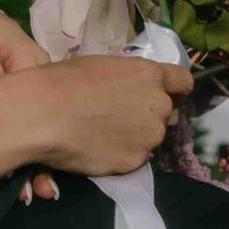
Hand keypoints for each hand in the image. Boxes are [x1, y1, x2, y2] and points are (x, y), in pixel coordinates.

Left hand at [0, 0, 64, 198]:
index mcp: (29, 62)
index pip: (35, 101)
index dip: (31, 132)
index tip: (22, 162)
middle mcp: (42, 83)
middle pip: (48, 125)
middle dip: (46, 158)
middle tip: (38, 189)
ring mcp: (39, 97)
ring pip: (48, 134)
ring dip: (45, 162)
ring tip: (42, 190)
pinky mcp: (33, 107)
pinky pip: (40, 133)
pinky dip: (39, 156)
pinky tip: (37, 179)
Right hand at [20, 50, 191, 177]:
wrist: (44, 113)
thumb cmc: (65, 81)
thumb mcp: (104, 67)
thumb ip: (128, 79)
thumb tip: (129, 91)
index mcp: (150, 74)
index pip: (183, 82)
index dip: (175, 89)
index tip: (166, 95)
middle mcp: (158, 105)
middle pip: (165, 111)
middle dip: (147, 114)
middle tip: (118, 117)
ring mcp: (149, 136)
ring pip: (150, 137)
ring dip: (135, 136)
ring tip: (103, 135)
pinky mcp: (135, 161)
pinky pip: (134, 158)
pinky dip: (120, 155)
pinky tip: (97, 149)